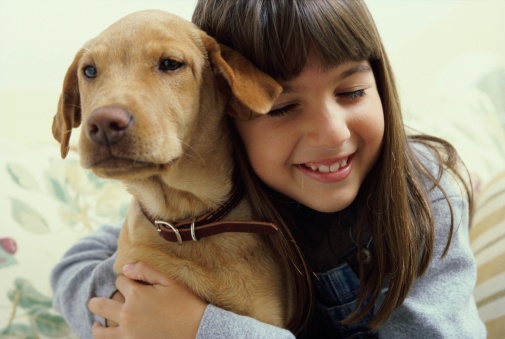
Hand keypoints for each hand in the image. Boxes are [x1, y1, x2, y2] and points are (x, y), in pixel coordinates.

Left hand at [88, 262, 206, 338]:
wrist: (199, 332)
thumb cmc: (187, 304)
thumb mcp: (171, 281)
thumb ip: (146, 270)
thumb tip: (125, 267)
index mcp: (136, 294)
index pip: (120, 281)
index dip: (126, 279)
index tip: (132, 283)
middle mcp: (127, 315)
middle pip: (100, 305)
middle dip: (96, 302)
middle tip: (93, 303)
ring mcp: (128, 335)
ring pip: (100, 331)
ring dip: (97, 325)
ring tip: (96, 324)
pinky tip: (110, 336)